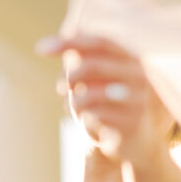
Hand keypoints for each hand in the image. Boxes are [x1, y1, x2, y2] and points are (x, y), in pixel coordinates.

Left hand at [35, 34, 171, 167]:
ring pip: (89, 94)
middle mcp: (139, 76)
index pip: (100, 42)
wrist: (139, 140)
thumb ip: (80, 58)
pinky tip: (83, 121)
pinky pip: (93, 116)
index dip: (71, 42)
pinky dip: (81, 117)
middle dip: (69, 76)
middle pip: (93, 66)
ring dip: (73, 101)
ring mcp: (137, 100)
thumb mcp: (99, 78)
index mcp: (133, 58)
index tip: (41, 49)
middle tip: (60, 87)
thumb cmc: (113, 102)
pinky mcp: (131, 123)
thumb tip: (47, 45)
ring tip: (72, 106)